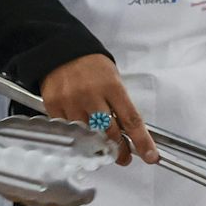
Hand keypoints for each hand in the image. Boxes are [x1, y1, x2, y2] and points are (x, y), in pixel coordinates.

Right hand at [38, 53, 158, 163]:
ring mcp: (71, 102)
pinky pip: (69, 130)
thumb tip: (129, 131)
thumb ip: (120, 104)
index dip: (142, 141)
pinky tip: (81, 134)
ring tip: (102, 147)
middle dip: (119, 150)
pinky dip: (77, 135)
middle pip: (110, 133)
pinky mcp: (54, 106)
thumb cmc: (91, 65)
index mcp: (112, 86)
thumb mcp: (113, 78)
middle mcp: (92, 95)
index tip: (151, 156)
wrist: (61, 48)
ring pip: (88, 135)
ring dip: (98, 145)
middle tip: (124, 157)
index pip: (131, 119)